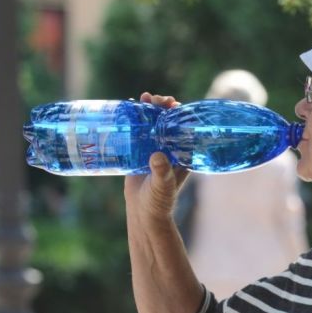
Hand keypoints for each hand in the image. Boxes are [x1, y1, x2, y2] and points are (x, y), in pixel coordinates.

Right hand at [124, 92, 188, 224]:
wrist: (144, 214)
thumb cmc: (158, 202)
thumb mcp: (162, 186)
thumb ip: (161, 172)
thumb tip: (157, 156)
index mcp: (182, 154)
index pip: (183, 129)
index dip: (179, 114)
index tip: (173, 104)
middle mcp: (170, 150)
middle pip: (168, 122)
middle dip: (162, 108)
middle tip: (154, 99)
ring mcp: (154, 150)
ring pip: (152, 125)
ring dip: (148, 110)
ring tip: (142, 98)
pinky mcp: (140, 153)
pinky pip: (138, 133)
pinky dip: (134, 120)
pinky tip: (128, 109)